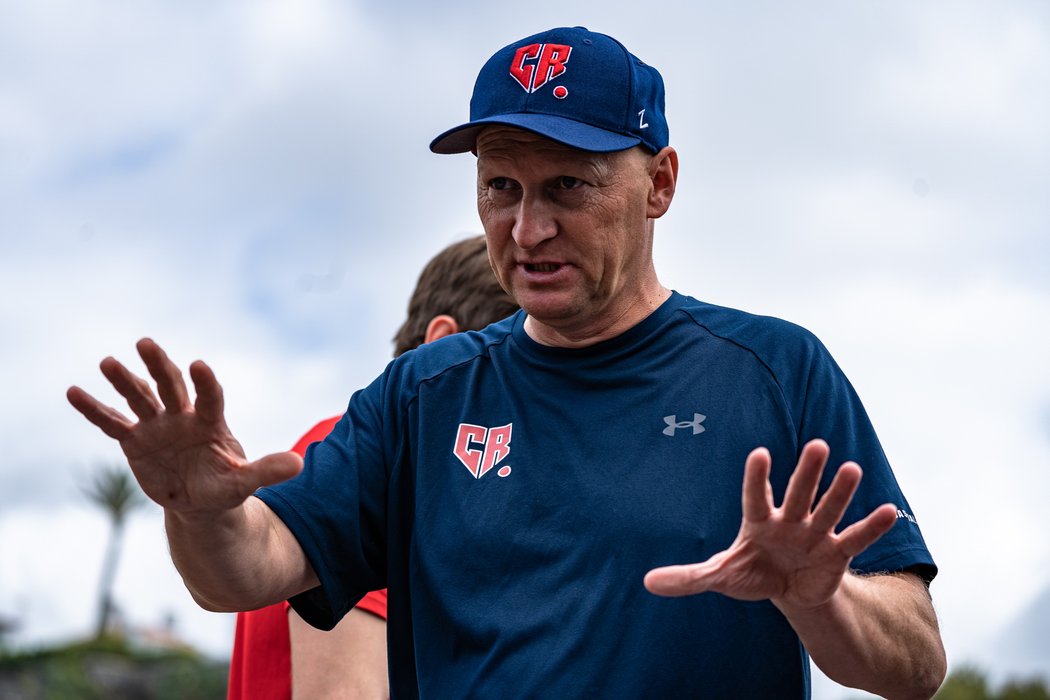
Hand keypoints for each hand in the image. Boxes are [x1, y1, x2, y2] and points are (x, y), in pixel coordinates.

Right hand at [67, 338, 301, 514]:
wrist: (199, 501)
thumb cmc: (224, 485)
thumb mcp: (245, 482)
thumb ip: (267, 470)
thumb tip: (299, 464)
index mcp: (211, 422)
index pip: (209, 397)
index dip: (205, 382)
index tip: (200, 365)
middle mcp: (183, 416)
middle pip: (171, 386)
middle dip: (159, 365)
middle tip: (146, 343)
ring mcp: (157, 426)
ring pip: (139, 398)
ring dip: (124, 381)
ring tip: (107, 362)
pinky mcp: (134, 440)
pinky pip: (111, 423)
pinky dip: (93, 409)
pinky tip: (73, 392)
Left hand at [644, 439, 897, 612]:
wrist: (787, 590)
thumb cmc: (751, 571)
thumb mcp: (720, 576)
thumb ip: (688, 577)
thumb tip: (648, 582)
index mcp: (758, 521)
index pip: (756, 495)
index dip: (757, 477)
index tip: (758, 454)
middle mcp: (789, 520)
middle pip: (799, 493)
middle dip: (807, 472)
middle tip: (817, 445)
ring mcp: (815, 534)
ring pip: (828, 509)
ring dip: (840, 492)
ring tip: (852, 468)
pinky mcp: (836, 553)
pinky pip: (855, 538)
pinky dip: (871, 527)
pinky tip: (889, 510)